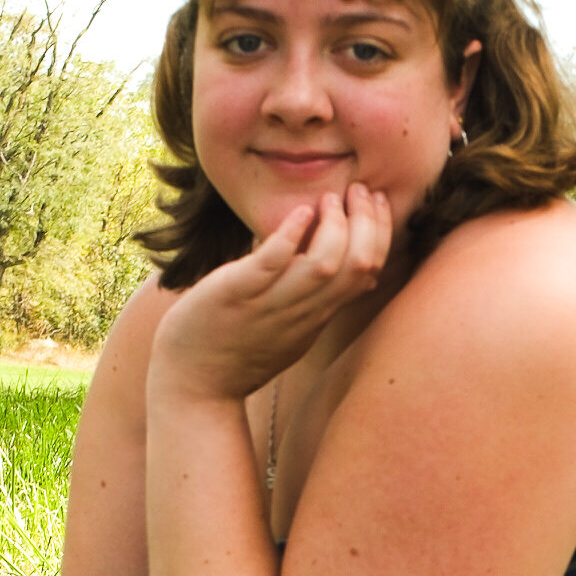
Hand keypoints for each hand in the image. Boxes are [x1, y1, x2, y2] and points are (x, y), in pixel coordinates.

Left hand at [150, 187, 392, 403]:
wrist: (194, 386)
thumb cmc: (239, 351)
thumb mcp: (292, 329)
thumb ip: (318, 300)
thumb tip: (348, 271)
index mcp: (318, 315)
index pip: (368, 270)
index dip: (381, 232)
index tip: (375, 201)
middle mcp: (304, 311)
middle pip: (357, 265)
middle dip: (368, 222)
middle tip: (359, 189)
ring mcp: (271, 304)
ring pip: (323, 264)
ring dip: (335, 225)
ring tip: (329, 198)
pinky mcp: (236, 294)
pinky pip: (272, 263)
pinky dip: (291, 234)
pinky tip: (300, 212)